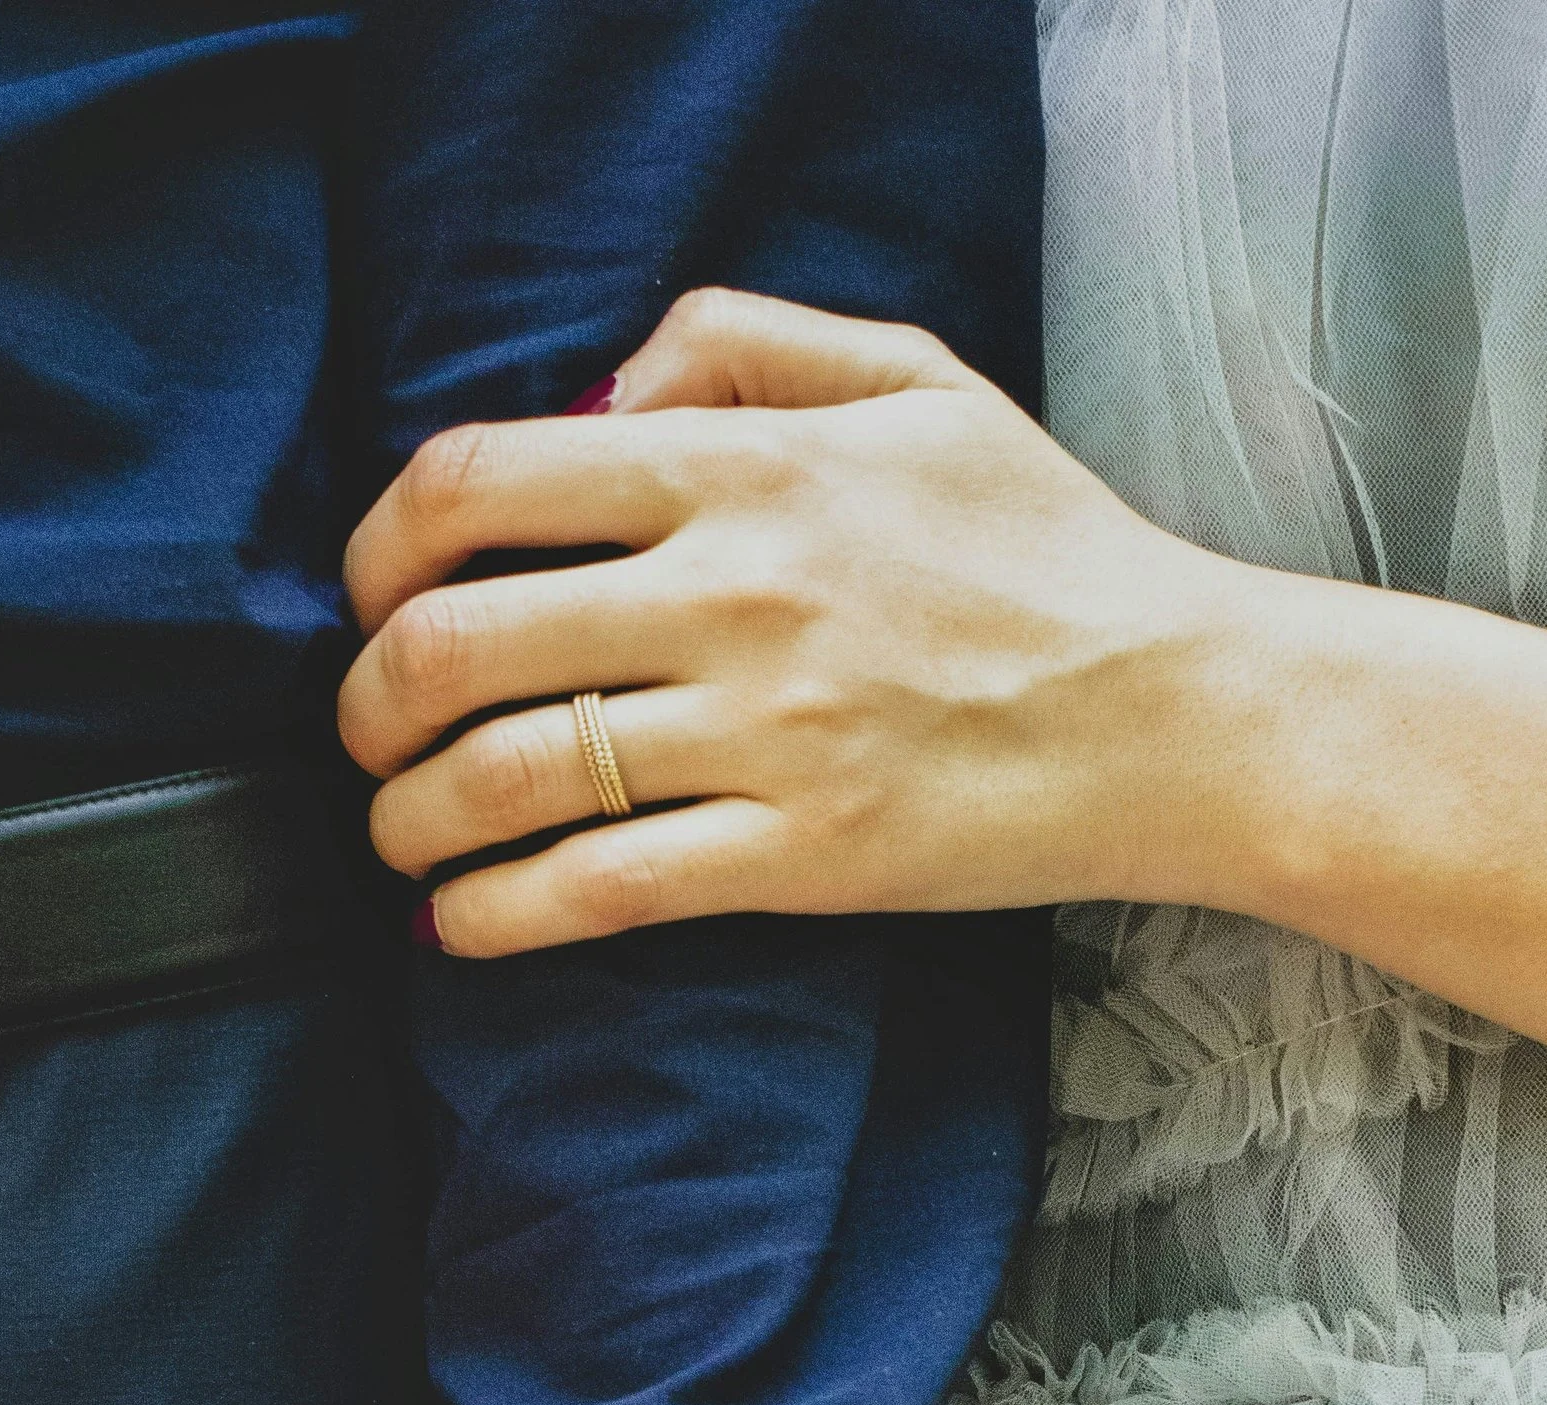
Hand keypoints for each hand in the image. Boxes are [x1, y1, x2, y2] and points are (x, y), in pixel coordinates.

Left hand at [338, 287, 1258, 954]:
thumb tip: (596, 391)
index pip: (479, 482)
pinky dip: (494, 917)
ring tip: (400, 836)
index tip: (371, 596)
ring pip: (504, 777)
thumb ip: (743, 337)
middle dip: (365, 703)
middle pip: (454, 642)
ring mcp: (763, 734)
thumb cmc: (1047, 550)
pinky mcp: (799, 860)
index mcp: (746, 466)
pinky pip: (596, 890)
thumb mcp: (915, 379)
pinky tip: (461, 925)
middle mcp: (735, 593)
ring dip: (407, 819)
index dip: (378, 545)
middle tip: (367, 737)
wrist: (1181, 711)